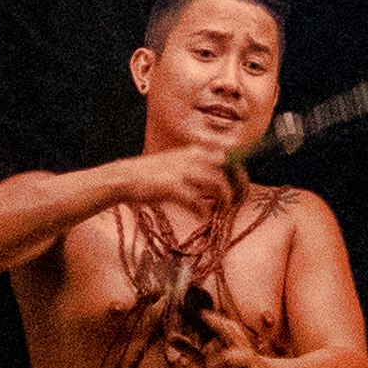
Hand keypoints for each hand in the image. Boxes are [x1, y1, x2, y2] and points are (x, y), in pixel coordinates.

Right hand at [103, 141, 244, 236]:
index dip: (240, 173)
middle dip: (238, 184)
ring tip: (223, 210)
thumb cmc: (151, 175)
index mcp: (195, 151)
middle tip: (238, 201)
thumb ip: (197, 169)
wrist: (125, 178)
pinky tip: (202, 216)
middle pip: (228, 167)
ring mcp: (183, 171)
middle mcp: (192, 157)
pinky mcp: (173, 186)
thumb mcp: (177, 164)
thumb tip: (217, 181)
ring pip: (217, 183)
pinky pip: (196, 200)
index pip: (228, 157)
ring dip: (224, 198)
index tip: (242, 188)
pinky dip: (202, 210)